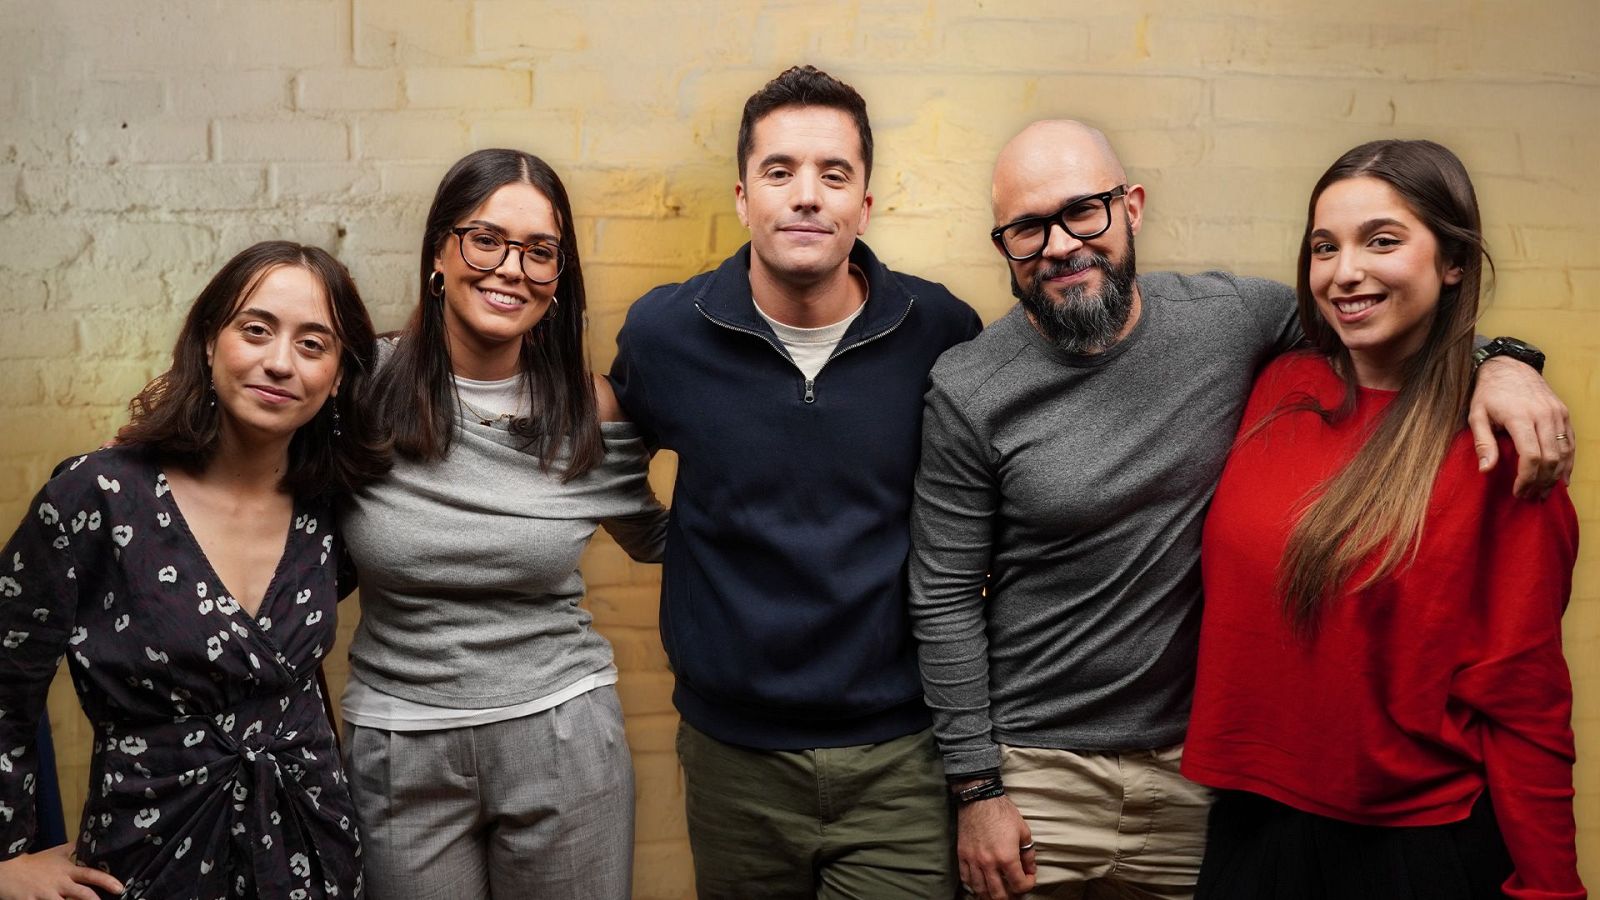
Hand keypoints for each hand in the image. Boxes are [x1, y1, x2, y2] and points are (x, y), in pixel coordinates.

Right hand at [0, 844, 123, 899]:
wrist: (7, 869)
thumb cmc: (34, 863)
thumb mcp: (55, 853)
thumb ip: (72, 849)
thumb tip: (87, 840)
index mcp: (67, 871)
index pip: (91, 875)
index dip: (106, 881)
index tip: (119, 888)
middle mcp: (59, 883)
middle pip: (81, 894)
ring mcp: (45, 895)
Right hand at [957, 795, 1036, 898]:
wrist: (979, 800)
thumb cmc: (1003, 813)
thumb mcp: (1023, 831)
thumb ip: (1028, 854)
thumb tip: (1030, 869)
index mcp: (1007, 857)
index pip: (1019, 885)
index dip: (1028, 884)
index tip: (1029, 878)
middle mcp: (989, 863)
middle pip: (999, 894)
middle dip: (1010, 896)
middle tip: (1013, 890)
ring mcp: (973, 861)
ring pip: (981, 890)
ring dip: (991, 895)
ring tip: (997, 892)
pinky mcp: (962, 856)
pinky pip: (966, 879)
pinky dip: (974, 885)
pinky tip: (981, 884)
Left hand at [1468, 357, 1572, 498]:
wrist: (1510, 366)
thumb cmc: (1489, 393)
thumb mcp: (1476, 415)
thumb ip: (1482, 442)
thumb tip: (1486, 470)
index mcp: (1520, 417)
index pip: (1531, 456)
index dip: (1526, 479)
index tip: (1518, 492)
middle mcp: (1543, 415)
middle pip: (1551, 458)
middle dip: (1542, 482)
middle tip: (1531, 497)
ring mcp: (1558, 414)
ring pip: (1565, 452)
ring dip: (1557, 476)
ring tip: (1544, 493)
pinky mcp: (1564, 413)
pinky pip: (1571, 443)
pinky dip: (1568, 462)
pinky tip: (1561, 478)